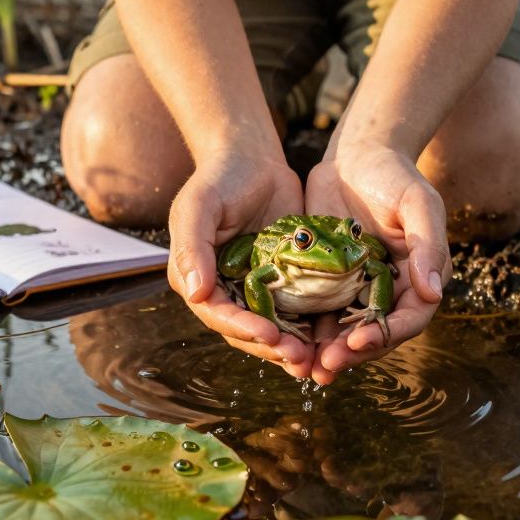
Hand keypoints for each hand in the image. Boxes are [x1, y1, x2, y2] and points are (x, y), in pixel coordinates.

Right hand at [167, 149, 312, 377]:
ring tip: (314, 361)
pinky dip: (308, 329)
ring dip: (291, 347)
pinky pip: (294, 312)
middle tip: (299, 359)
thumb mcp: (199, 206)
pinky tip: (327, 340)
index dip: (242, 329)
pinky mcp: (282, 282)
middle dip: (271, 347)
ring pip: (271, 329)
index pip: (217, 314)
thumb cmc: (220, 178)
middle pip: (244, 330)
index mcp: (196, 278)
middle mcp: (223, 290)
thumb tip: (195, 293)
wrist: (253, 158)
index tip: (270, 335)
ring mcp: (253, 289)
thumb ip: (192, 247)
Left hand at [304, 143, 447, 383]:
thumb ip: (428, 245)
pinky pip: (319, 313)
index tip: (360, 339)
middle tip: (326, 365)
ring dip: (328, 352)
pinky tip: (287, 342)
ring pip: (345, 331)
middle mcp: (391, 290)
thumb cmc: (395, 175)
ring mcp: (358, 289)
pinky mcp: (328, 282)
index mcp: (419, 277)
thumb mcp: (418, 203)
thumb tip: (432, 291)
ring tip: (306, 367)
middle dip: (352, 352)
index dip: (386, 333)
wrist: (357, 156)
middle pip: (375, 333)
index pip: (409, 318)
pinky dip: (306, 331)